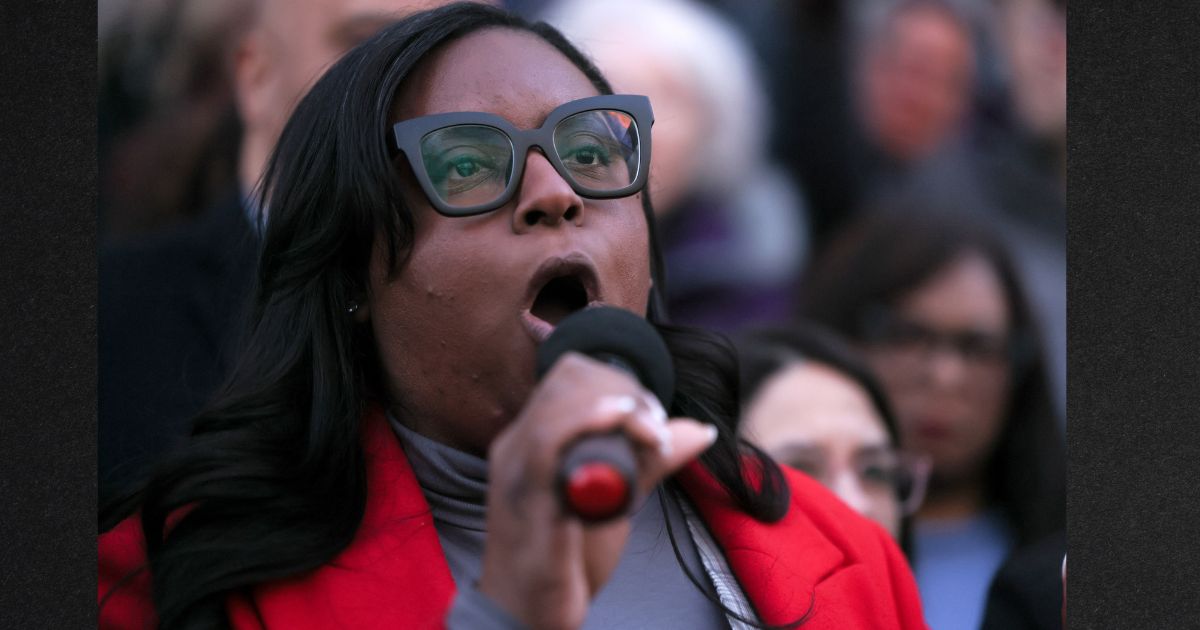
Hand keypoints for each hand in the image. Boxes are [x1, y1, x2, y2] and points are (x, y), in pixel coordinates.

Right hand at [477, 352, 717, 629]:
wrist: (529, 616)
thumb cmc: (566, 556)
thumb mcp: (614, 498)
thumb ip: (649, 461)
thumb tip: (699, 430)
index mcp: (531, 440)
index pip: (567, 374)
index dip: (615, 380)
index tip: (651, 413)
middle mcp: (516, 449)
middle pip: (565, 382)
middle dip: (622, 389)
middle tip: (655, 425)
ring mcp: (517, 475)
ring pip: (558, 407)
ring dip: (615, 407)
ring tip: (649, 430)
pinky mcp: (528, 505)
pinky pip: (546, 448)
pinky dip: (586, 425)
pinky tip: (622, 423)